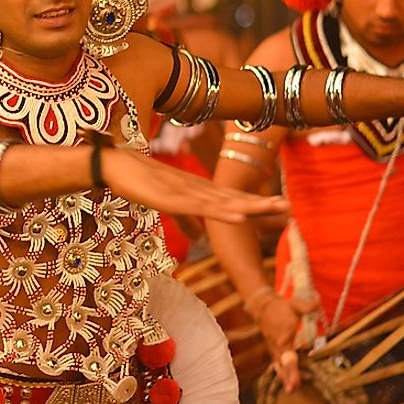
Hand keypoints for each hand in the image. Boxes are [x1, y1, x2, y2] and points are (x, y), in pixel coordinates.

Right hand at [106, 149, 288, 221]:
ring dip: (250, 205)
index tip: (280, 208)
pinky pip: (202, 207)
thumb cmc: (137, 180)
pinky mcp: (173, 197)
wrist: (114, 163)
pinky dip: (223, 212)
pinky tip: (240, 216)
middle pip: (234, 197)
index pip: (232, 198)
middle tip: (289, 207)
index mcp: (197, 190)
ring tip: (275, 208)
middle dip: (261, 203)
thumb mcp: (167, 206)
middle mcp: (197, 188)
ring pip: (224, 201)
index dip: (255, 203)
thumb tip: (200, 240)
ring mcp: (186, 191)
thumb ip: (186, 221)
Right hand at [256, 294, 319, 392]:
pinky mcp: (274, 350)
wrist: (263, 307)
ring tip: (291, 389)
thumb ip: (306, 305)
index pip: (286, 341)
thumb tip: (318, 302)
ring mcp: (274, 347)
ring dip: (286, 376)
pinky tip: (289, 385)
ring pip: (280, 364)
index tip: (288, 348)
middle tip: (293, 386)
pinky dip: (283, 374)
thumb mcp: (294, 303)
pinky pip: (278, 364)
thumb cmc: (282, 306)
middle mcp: (278, 341)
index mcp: (284, 330)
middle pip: (284, 358)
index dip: (287, 345)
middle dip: (288, 372)